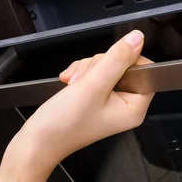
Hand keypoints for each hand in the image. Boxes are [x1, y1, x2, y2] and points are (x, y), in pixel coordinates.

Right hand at [7, 30, 153, 175]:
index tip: (106, 65)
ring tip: (73, 84)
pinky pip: (94, 73)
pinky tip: (69, 83)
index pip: (145, 71)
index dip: (126, 61)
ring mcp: (110, 102)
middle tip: (85, 79)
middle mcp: (126, 105)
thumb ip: (117, 59)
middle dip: (100, 65)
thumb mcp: (93, 85)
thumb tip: (136, 38)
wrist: (35, 142)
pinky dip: (80, 74)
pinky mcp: (95, 98)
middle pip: (124, 66)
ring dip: (87, 69)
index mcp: (135, 107)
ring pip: (106, 67)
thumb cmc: (64, 123)